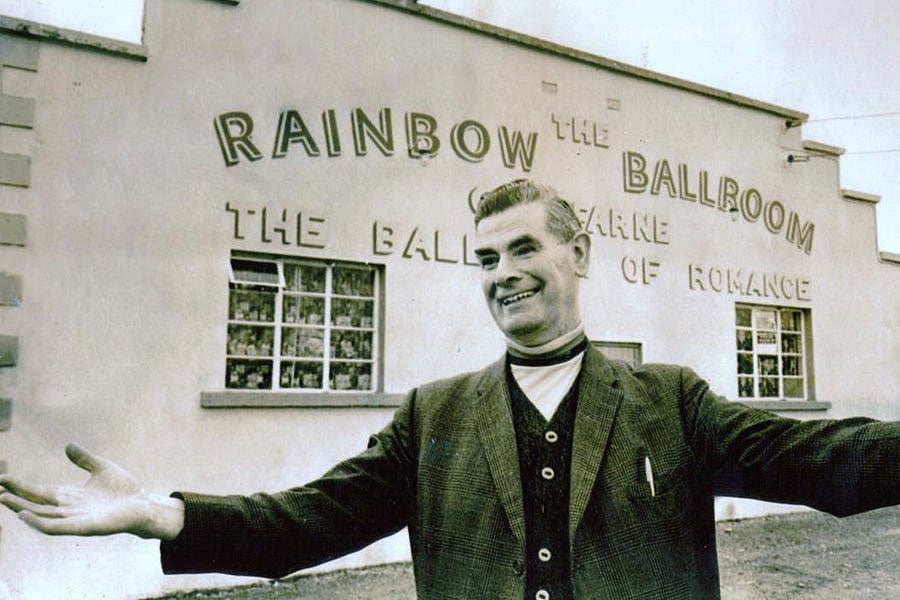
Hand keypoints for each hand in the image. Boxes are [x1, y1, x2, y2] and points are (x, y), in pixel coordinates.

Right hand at [0, 443, 183, 539]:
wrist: (145, 503)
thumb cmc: (125, 489)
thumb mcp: (102, 468)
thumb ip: (84, 459)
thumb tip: (67, 446)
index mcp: (71, 497)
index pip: (41, 492)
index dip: (22, 486)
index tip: (3, 477)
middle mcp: (70, 510)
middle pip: (37, 504)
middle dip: (17, 498)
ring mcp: (77, 519)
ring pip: (43, 517)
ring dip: (23, 510)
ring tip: (5, 500)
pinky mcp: (86, 527)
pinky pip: (59, 528)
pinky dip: (41, 522)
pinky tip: (27, 515)